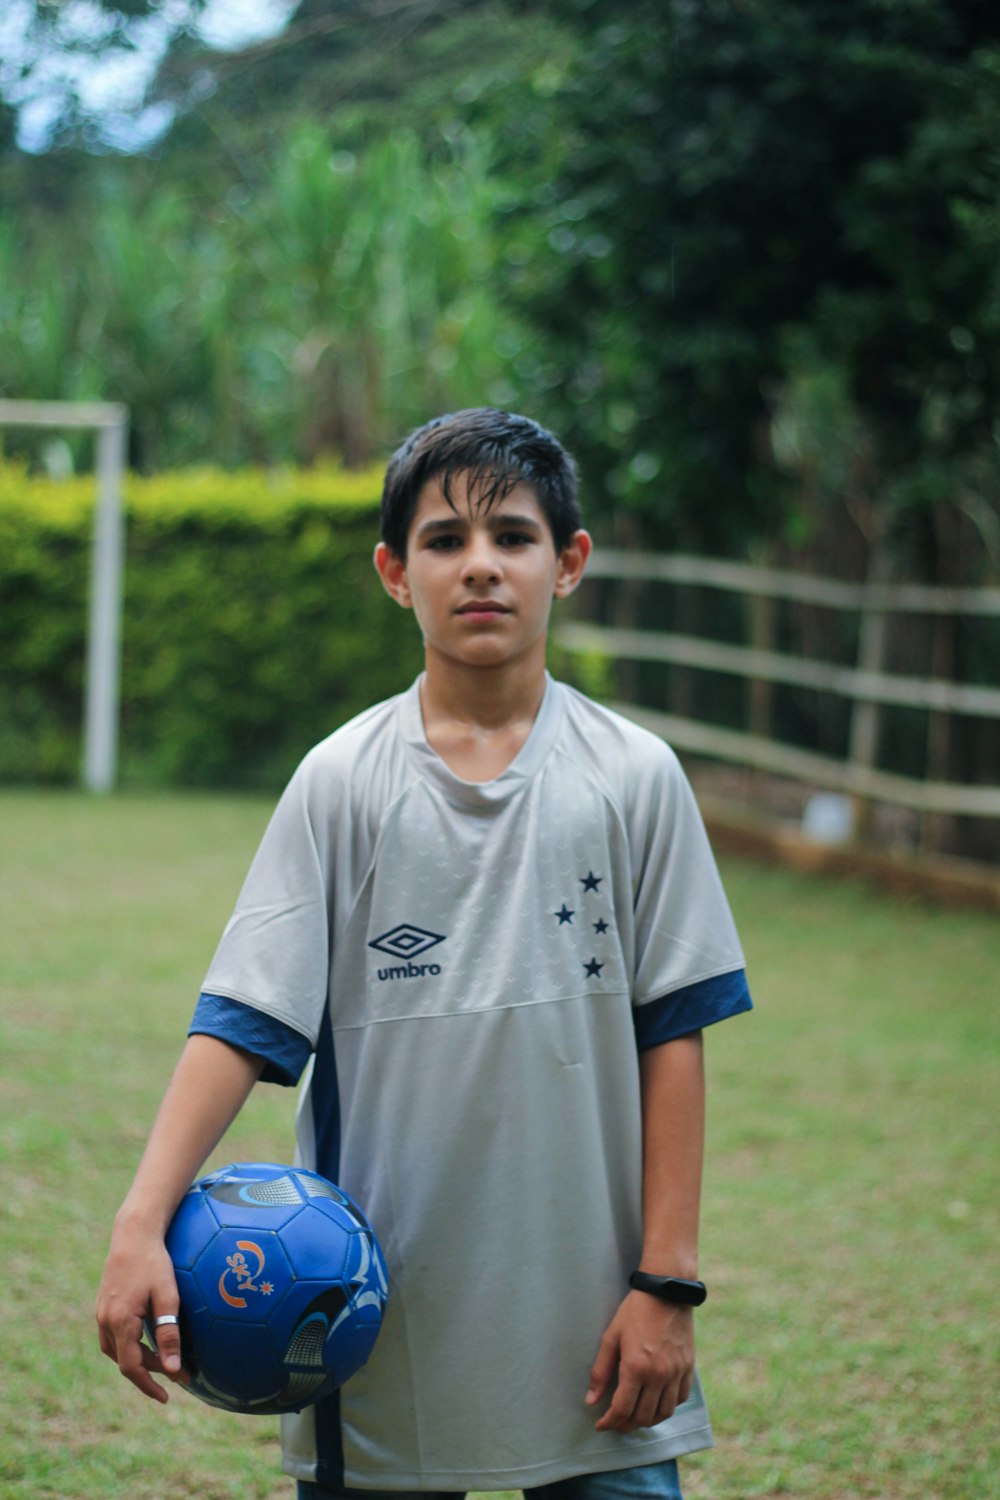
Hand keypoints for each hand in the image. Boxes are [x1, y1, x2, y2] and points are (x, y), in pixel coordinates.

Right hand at [95, 1218, 187, 1403]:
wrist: (133, 1234)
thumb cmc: (154, 1262)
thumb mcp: (168, 1296)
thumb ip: (169, 1333)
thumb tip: (173, 1369)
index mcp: (120, 1322)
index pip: (132, 1367)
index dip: (148, 1386)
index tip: (167, 1397)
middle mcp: (105, 1321)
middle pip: (124, 1361)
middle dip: (149, 1373)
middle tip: (176, 1376)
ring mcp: (101, 1313)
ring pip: (116, 1350)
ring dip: (138, 1360)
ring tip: (163, 1362)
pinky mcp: (102, 1306)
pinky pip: (113, 1336)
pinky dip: (129, 1345)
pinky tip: (147, 1341)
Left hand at [585, 1290, 694, 1432]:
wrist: (666, 1292)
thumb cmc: (635, 1311)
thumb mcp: (611, 1337)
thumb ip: (601, 1371)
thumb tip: (591, 1400)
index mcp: (636, 1367)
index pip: (622, 1410)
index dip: (609, 1423)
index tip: (601, 1425)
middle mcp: (658, 1375)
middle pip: (642, 1417)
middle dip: (625, 1425)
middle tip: (615, 1423)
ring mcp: (676, 1373)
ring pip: (663, 1413)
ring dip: (647, 1421)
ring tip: (634, 1418)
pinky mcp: (688, 1368)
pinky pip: (680, 1399)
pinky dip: (667, 1407)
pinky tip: (656, 1403)